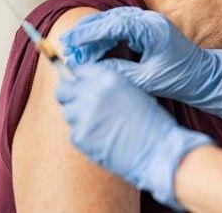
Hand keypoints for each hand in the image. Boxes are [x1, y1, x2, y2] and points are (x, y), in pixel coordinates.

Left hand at [56, 63, 213, 208]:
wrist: (157, 151)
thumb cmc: (151, 123)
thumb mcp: (132, 91)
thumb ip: (108, 85)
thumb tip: (86, 86)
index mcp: (108, 78)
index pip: (79, 70)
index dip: (78, 79)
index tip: (79, 86)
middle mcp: (92, 93)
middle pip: (63, 90)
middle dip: (69, 96)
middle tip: (79, 105)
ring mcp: (84, 115)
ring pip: (68, 113)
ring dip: (78, 118)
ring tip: (98, 126)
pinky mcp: (80, 137)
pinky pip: (74, 133)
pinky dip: (84, 136)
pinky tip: (101, 139)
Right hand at [60, 7, 221, 117]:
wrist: (207, 78)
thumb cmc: (183, 80)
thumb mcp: (147, 80)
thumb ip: (120, 72)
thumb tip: (93, 70)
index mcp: (151, 29)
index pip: (112, 25)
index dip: (88, 34)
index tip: (70, 43)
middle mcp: (150, 21)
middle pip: (110, 19)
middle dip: (87, 32)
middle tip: (68, 46)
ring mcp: (150, 23)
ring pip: (114, 22)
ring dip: (95, 34)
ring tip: (76, 48)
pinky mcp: (149, 30)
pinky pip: (122, 28)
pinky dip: (106, 37)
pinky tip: (95, 49)